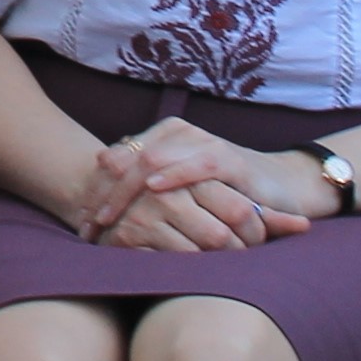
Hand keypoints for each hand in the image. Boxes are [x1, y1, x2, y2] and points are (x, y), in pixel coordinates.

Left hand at [80, 120, 315, 244]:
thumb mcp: (180, 189)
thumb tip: (98, 201)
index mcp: (163, 137)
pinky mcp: (228, 158)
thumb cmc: (223, 192)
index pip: (117, 158)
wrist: (280, 187)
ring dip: (126, 190)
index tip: (81, 219)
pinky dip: (174, 174)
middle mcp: (179, 134)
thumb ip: (146, 185)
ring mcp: (203, 143)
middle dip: (104, 194)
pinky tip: (155, 188)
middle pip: (127, 159)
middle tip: (88, 226)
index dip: (96, 189)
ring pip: (153, 159)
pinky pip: (196, 164)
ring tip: (108, 216)